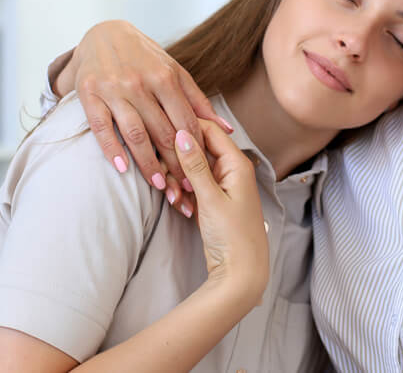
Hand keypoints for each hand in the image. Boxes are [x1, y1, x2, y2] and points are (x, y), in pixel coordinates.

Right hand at [55, 20, 233, 213]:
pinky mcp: (89, 94)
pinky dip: (112, 149)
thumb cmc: (145, 57)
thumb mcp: (174, 71)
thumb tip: (226, 129)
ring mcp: (113, 89)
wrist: (104, 34)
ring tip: (160, 186)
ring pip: (135, 133)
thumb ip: (198, 101)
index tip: (203, 174)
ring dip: (148, 163)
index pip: (186, 121)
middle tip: (185, 190)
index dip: (196, 150)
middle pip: (163, 132)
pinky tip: (122, 169)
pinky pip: (101, 127)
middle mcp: (140, 83)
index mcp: (165, 77)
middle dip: (176, 164)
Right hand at [175, 120, 268, 304]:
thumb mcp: (210, 198)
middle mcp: (231, 169)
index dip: (185, 129)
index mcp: (237, 163)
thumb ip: (195, 165)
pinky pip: (193, 185)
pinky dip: (184, 193)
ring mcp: (222, 184)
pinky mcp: (213, 198)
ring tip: (174, 198)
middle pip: (198, 149)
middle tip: (165, 176)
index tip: (161, 135)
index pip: (209, 129)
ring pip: (192, 169)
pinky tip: (180, 206)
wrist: (241, 272)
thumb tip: (182, 133)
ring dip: (178, 180)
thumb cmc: (232, 236)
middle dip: (178, 161)